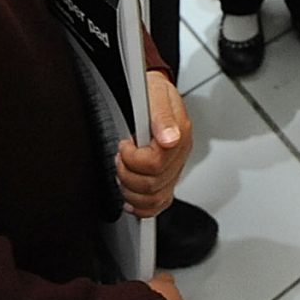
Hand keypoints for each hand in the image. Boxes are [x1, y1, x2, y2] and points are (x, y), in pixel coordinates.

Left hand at [116, 70, 192, 215]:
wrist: (155, 94)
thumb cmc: (153, 92)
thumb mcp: (155, 92)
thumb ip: (161, 115)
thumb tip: (169, 139)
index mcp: (179, 135)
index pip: (155, 163)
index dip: (133, 157)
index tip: (124, 145)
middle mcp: (179, 155)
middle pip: (153, 185)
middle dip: (127, 172)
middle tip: (120, 157)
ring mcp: (174, 168)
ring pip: (154, 198)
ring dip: (131, 189)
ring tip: (123, 171)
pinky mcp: (167, 178)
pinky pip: (159, 204)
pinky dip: (143, 207)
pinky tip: (131, 197)